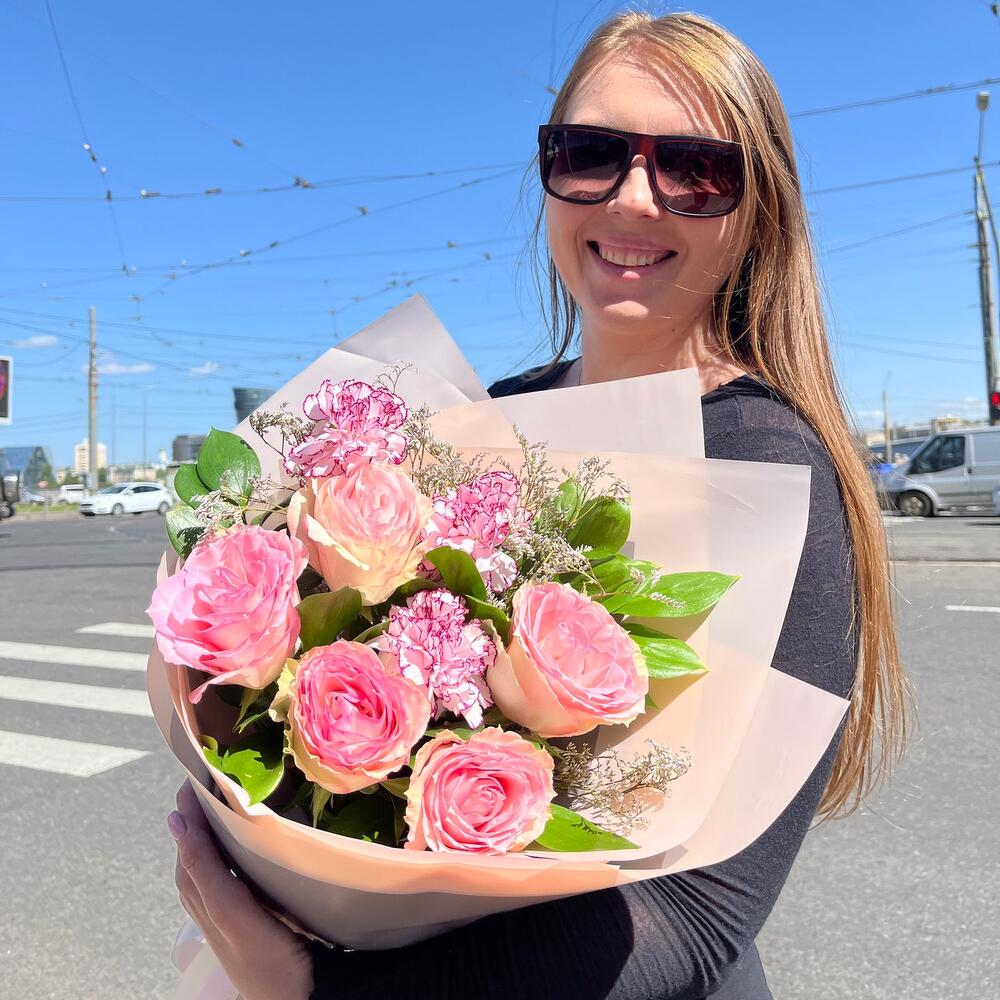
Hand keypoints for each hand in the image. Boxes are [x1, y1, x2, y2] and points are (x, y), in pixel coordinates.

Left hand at [170, 780, 314, 999]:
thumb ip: (201, 866)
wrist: (292, 996)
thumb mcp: (228, 908)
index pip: (188, 831)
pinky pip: (234, 862)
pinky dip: (237, 838)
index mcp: (198, 887)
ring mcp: (228, 898)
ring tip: (237, 788)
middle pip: (200, 836)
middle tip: (223, 766)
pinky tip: (255, 831)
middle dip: (204, 803)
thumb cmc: (262, 954)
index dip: (191, 799)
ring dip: (221, 819)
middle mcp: (207, 891)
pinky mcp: (248, 904)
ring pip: (216, 847)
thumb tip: (174, 817)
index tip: (203, 761)